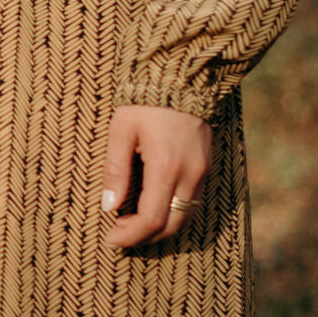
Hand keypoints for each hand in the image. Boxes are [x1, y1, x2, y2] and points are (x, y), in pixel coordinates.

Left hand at [101, 105, 211, 249]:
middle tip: (118, 235)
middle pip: (172, 225)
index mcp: (166, 167)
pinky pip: (193, 203)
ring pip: (186, 218)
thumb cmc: (145, 103)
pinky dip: (173, 214)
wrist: (182, 78)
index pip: (152, 219)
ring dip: (159, 228)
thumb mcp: (121, 131)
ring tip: (131, 224)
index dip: (130, 235)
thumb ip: (115, 171)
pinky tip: (152, 207)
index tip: (110, 239)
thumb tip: (110, 207)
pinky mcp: (207, 167)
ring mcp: (203, 172)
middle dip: (144, 237)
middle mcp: (191, 175)